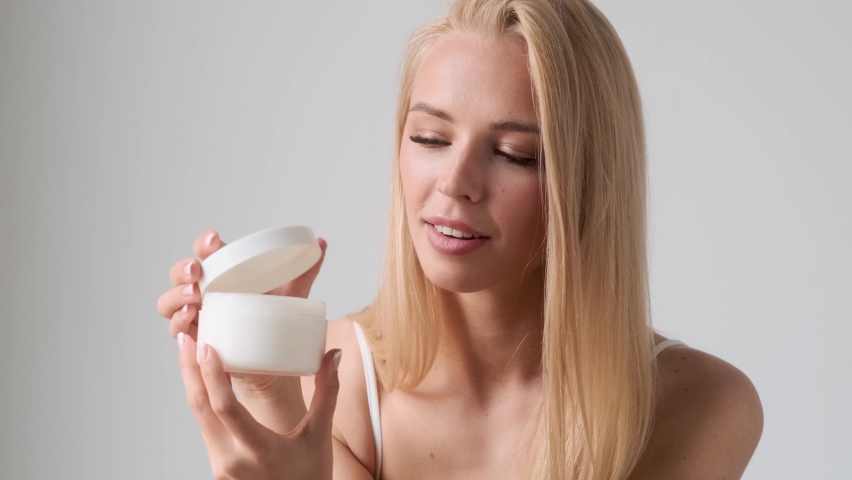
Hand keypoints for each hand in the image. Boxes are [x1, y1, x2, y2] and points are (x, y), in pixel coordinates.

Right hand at [157, 230, 327, 394]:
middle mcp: (207, 292)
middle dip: (182, 269)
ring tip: (194, 296)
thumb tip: (323, 243)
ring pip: (170, 302)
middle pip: (181, 274)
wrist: (276, 365)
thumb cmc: (277, 323)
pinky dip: (179, 323)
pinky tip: (190, 319)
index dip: (205, 244)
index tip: (215, 240)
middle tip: (197, 271)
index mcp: (226, 276)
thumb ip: (305, 271)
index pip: (207, 253)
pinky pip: (178, 331)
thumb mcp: (292, 294)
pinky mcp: (198, 340)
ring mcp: (198, 316)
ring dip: (175, 296)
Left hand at [178, 332, 340, 479]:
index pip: (225, 408)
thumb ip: (327, 392)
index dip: (211, 375)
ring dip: (192, 383)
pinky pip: (204, 427)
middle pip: (200, 408)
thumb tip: (334, 354)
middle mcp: (231, 459)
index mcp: (258, 450)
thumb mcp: (320, 435)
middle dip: (190, 370)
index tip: (206, 346)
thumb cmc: (310, 478)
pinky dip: (202, 400)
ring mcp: (220, 465)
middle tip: (187, 338)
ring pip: (198, 417)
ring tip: (190, 352)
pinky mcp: (218, 466)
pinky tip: (201, 382)